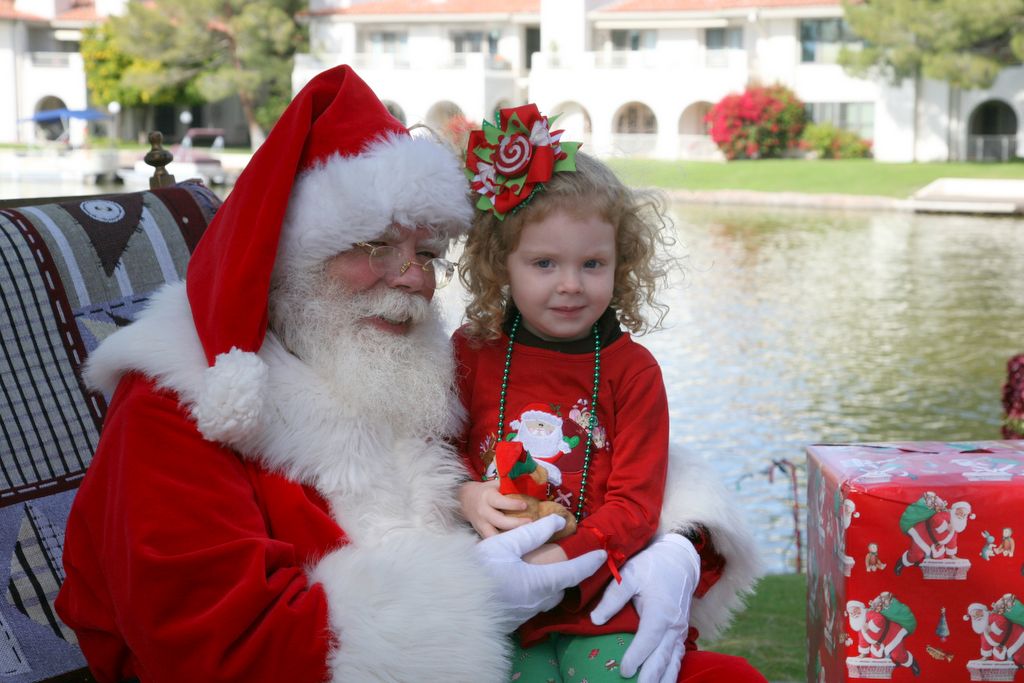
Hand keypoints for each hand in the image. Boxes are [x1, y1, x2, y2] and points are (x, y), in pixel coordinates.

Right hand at [458, 479, 529, 537]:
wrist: (465, 499)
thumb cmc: (485, 491)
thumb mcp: (494, 484)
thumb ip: (508, 486)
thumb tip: (529, 485)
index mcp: (487, 497)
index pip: (500, 502)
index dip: (513, 504)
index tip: (525, 505)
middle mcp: (483, 511)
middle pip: (500, 521)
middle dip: (516, 523)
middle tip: (530, 522)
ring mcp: (481, 523)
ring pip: (494, 534)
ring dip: (508, 536)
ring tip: (523, 535)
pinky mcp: (480, 532)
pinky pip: (491, 540)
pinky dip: (501, 542)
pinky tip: (514, 541)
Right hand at [475, 515, 605, 631]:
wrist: (449, 604)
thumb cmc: (477, 571)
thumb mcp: (505, 545)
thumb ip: (533, 533)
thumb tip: (557, 521)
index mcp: (540, 583)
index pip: (574, 573)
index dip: (590, 563)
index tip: (602, 555)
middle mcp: (537, 602)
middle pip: (560, 588)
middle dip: (567, 575)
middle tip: (566, 559)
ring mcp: (523, 614)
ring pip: (545, 598)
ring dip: (548, 584)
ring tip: (541, 568)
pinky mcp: (511, 619)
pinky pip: (530, 604)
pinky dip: (533, 591)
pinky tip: (518, 582)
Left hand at [590, 533, 699, 682]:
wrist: (678, 561)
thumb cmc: (651, 566)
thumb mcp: (629, 574)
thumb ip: (613, 597)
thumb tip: (595, 619)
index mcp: (660, 611)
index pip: (648, 639)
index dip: (637, 656)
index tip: (624, 671)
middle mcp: (673, 625)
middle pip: (662, 657)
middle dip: (650, 677)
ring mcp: (679, 631)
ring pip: (673, 662)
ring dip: (663, 679)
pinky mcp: (680, 634)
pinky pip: (677, 658)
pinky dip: (670, 673)